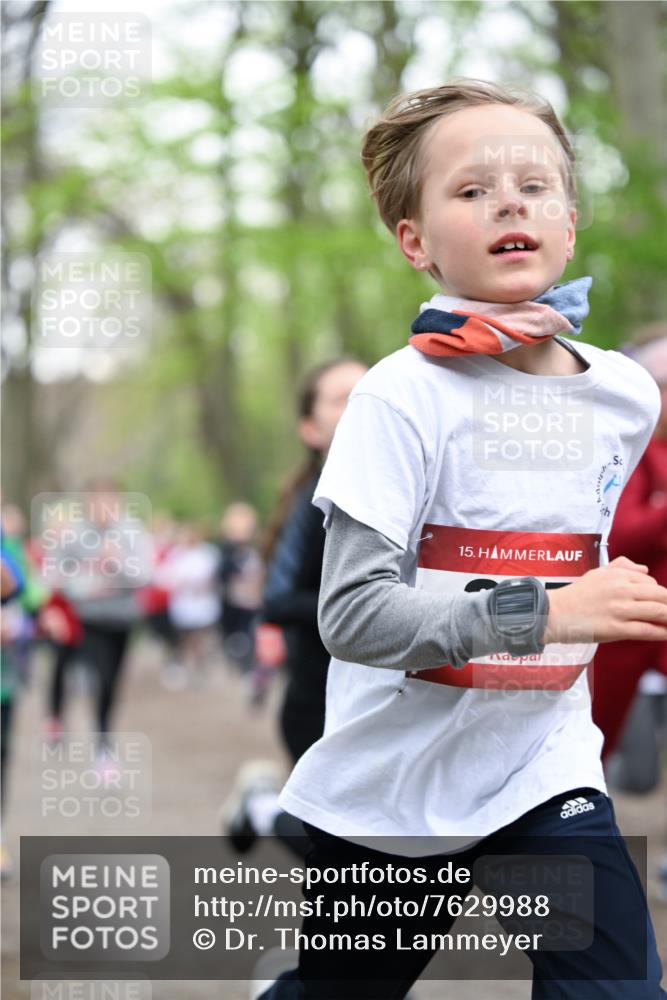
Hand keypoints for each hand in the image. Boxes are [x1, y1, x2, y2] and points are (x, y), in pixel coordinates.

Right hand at [543, 556, 666, 644]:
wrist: (553, 614)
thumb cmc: (574, 595)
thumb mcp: (597, 574)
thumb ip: (622, 566)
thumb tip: (645, 570)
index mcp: (618, 575)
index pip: (652, 584)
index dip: (659, 596)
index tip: (659, 605)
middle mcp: (621, 589)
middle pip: (662, 596)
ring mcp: (620, 609)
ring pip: (659, 612)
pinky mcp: (616, 628)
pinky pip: (647, 630)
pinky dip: (662, 633)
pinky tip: (666, 634)